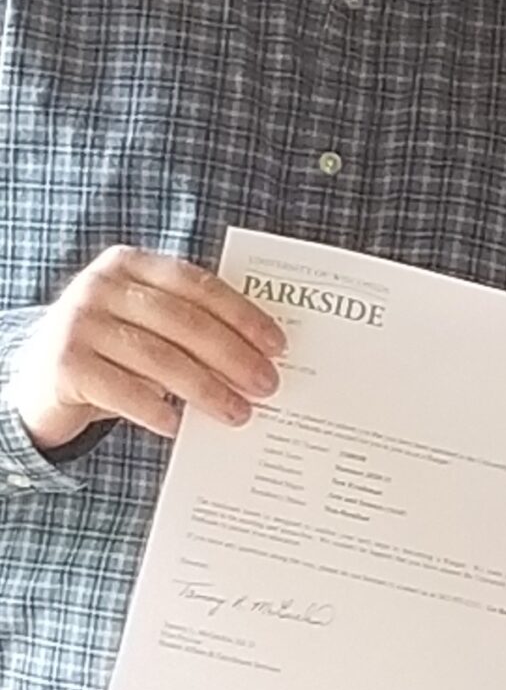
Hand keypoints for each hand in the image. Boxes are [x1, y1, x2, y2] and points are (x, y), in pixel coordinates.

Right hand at [4, 246, 283, 449]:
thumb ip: (190, 324)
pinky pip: (123, 391)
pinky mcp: (64, 364)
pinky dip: (157, 410)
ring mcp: (78, 323)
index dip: (243, 315)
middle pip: (184, 322)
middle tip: (268, 386)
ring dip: (206, 390)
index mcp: (131, 264)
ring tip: (239, 413)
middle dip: (233, 357)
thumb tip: (261, 357)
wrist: (41, 380)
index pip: (198, 285)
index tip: (278, 346)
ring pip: (160, 358)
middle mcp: (100, 286)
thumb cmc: (115, 350)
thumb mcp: (148, 324)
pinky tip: (181, 425)